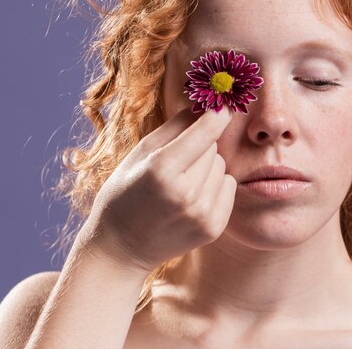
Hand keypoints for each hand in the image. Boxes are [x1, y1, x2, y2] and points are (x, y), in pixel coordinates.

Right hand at [78, 106, 235, 272]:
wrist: (122, 248)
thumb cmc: (126, 192)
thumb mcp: (139, 153)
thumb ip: (174, 126)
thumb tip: (206, 105)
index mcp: (161, 170)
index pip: (205, 132)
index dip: (217, 114)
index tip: (224, 104)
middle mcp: (185, 193)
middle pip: (214, 148)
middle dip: (199, 148)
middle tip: (176, 164)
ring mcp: (202, 214)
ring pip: (223, 167)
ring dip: (207, 169)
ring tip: (181, 184)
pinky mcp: (213, 228)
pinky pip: (230, 187)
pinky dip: (215, 187)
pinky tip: (192, 199)